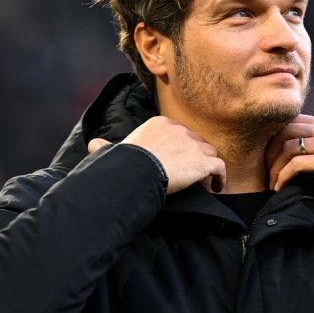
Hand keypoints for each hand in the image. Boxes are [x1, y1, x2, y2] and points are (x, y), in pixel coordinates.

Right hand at [87, 116, 225, 193]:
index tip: (178, 160)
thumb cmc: (125, 162)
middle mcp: (179, 130)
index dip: (181, 147)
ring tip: (206, 181)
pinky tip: (217, 187)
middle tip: (193, 172)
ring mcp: (193, 145)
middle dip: (196, 155)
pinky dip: (221, 177)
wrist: (137, 170)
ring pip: (209, 152)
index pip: (178, 132)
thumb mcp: (115, 150)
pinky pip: (219, 167)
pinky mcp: (203, 161)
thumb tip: (92, 145)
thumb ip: (107, 146)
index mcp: (161, 124)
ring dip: (209, 166)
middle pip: (196, 141)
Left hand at [265, 114, 313, 191]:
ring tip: (272, 183)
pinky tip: (280, 187)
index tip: (270, 156)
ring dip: (274, 167)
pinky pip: (297, 164)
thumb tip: (312, 157)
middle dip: (269, 151)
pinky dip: (283, 176)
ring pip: (286, 147)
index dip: (276, 137)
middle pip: (283, 131)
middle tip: (265, 170)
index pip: (293, 121)